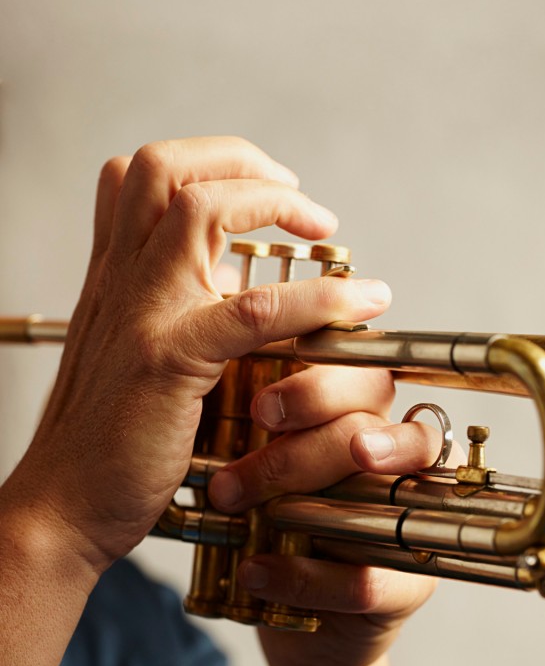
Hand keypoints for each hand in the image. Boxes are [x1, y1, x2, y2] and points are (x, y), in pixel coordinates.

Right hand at [5, 137, 392, 574]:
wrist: (63, 505)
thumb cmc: (106, 435)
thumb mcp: (137, 351)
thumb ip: (175, 303)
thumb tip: (232, 276)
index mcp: (115, 273)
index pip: (144, 173)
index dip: (213, 162)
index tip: (268, 188)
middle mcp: (121, 278)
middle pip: (166, 168)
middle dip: (242, 161)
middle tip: (298, 194)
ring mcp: (141, 313)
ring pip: (203, 212)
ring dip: (280, 206)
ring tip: (325, 229)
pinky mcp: (169, 360)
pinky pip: (254, 310)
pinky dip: (316, 297)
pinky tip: (360, 302)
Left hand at [208, 365, 457, 665]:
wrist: (295, 618)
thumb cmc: (277, 525)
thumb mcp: (264, 464)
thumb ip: (263, 420)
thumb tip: (218, 366)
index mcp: (371, 420)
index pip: (366, 381)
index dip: (321, 387)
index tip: (262, 408)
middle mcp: (402, 463)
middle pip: (374, 430)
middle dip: (307, 442)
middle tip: (245, 467)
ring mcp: (414, 521)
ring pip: (387, 494)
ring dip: (313, 504)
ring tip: (260, 513)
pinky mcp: (411, 584)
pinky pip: (370, 578)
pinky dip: (307, 575)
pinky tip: (256, 571)